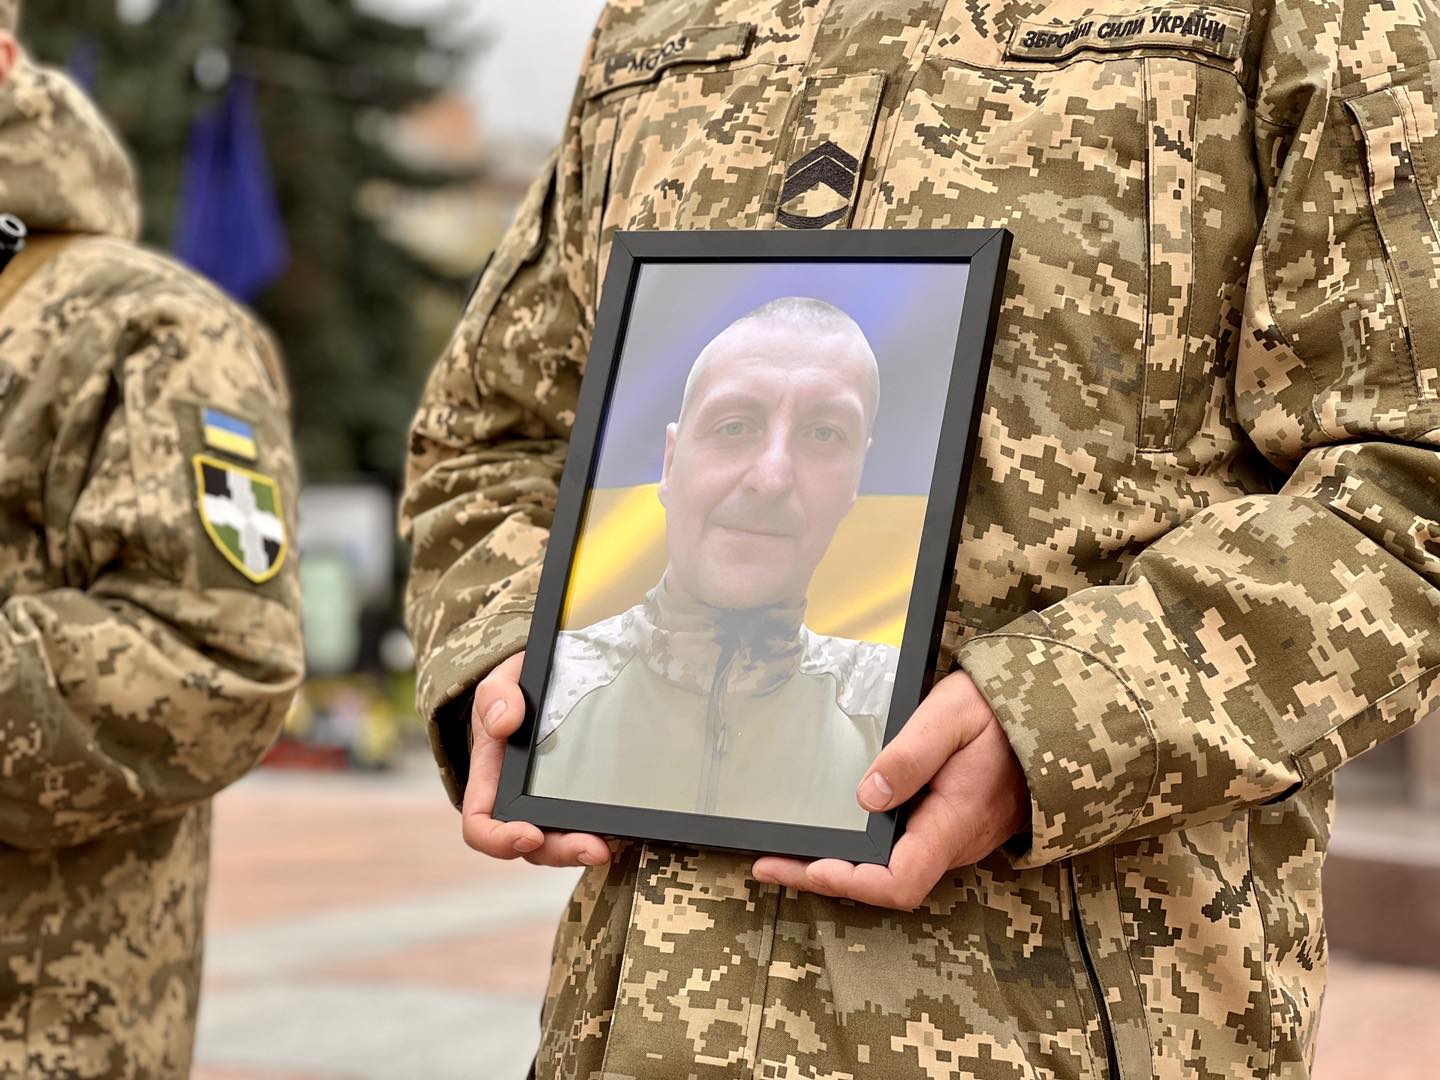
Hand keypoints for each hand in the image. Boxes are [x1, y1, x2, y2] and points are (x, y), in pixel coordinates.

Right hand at [460, 651, 609, 867]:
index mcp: (491, 779)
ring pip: (561, 841)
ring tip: (607, 844)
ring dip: (582, 849)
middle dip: (560, 851)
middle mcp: (519, 800)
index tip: (529, 833)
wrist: (547, 681)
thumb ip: (495, 698)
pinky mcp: (579, 797)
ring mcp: (549, 803)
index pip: (482, 825)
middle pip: (532, 846)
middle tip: (593, 848)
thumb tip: (503, 724)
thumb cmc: (517, 689)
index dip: (501, 840)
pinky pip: (586, 823)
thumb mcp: (500, 683)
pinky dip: (601, 829)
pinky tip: (621, 826)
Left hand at [752, 670, 1028, 910]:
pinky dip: (868, 850)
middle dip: (827, 877)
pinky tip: (840, 835)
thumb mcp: (951, 716)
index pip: (897, 881)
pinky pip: (909, 851)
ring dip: (845, 866)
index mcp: (955, 822)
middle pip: (886, 883)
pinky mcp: (958, 826)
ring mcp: (959, 837)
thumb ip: (910, 756)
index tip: (799, 866)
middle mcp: (958, 842)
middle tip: (771, 863)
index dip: (845, 881)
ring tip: (790, 854)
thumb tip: (868, 796)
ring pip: (896, 869)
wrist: (1059, 711)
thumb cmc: (1003, 710)